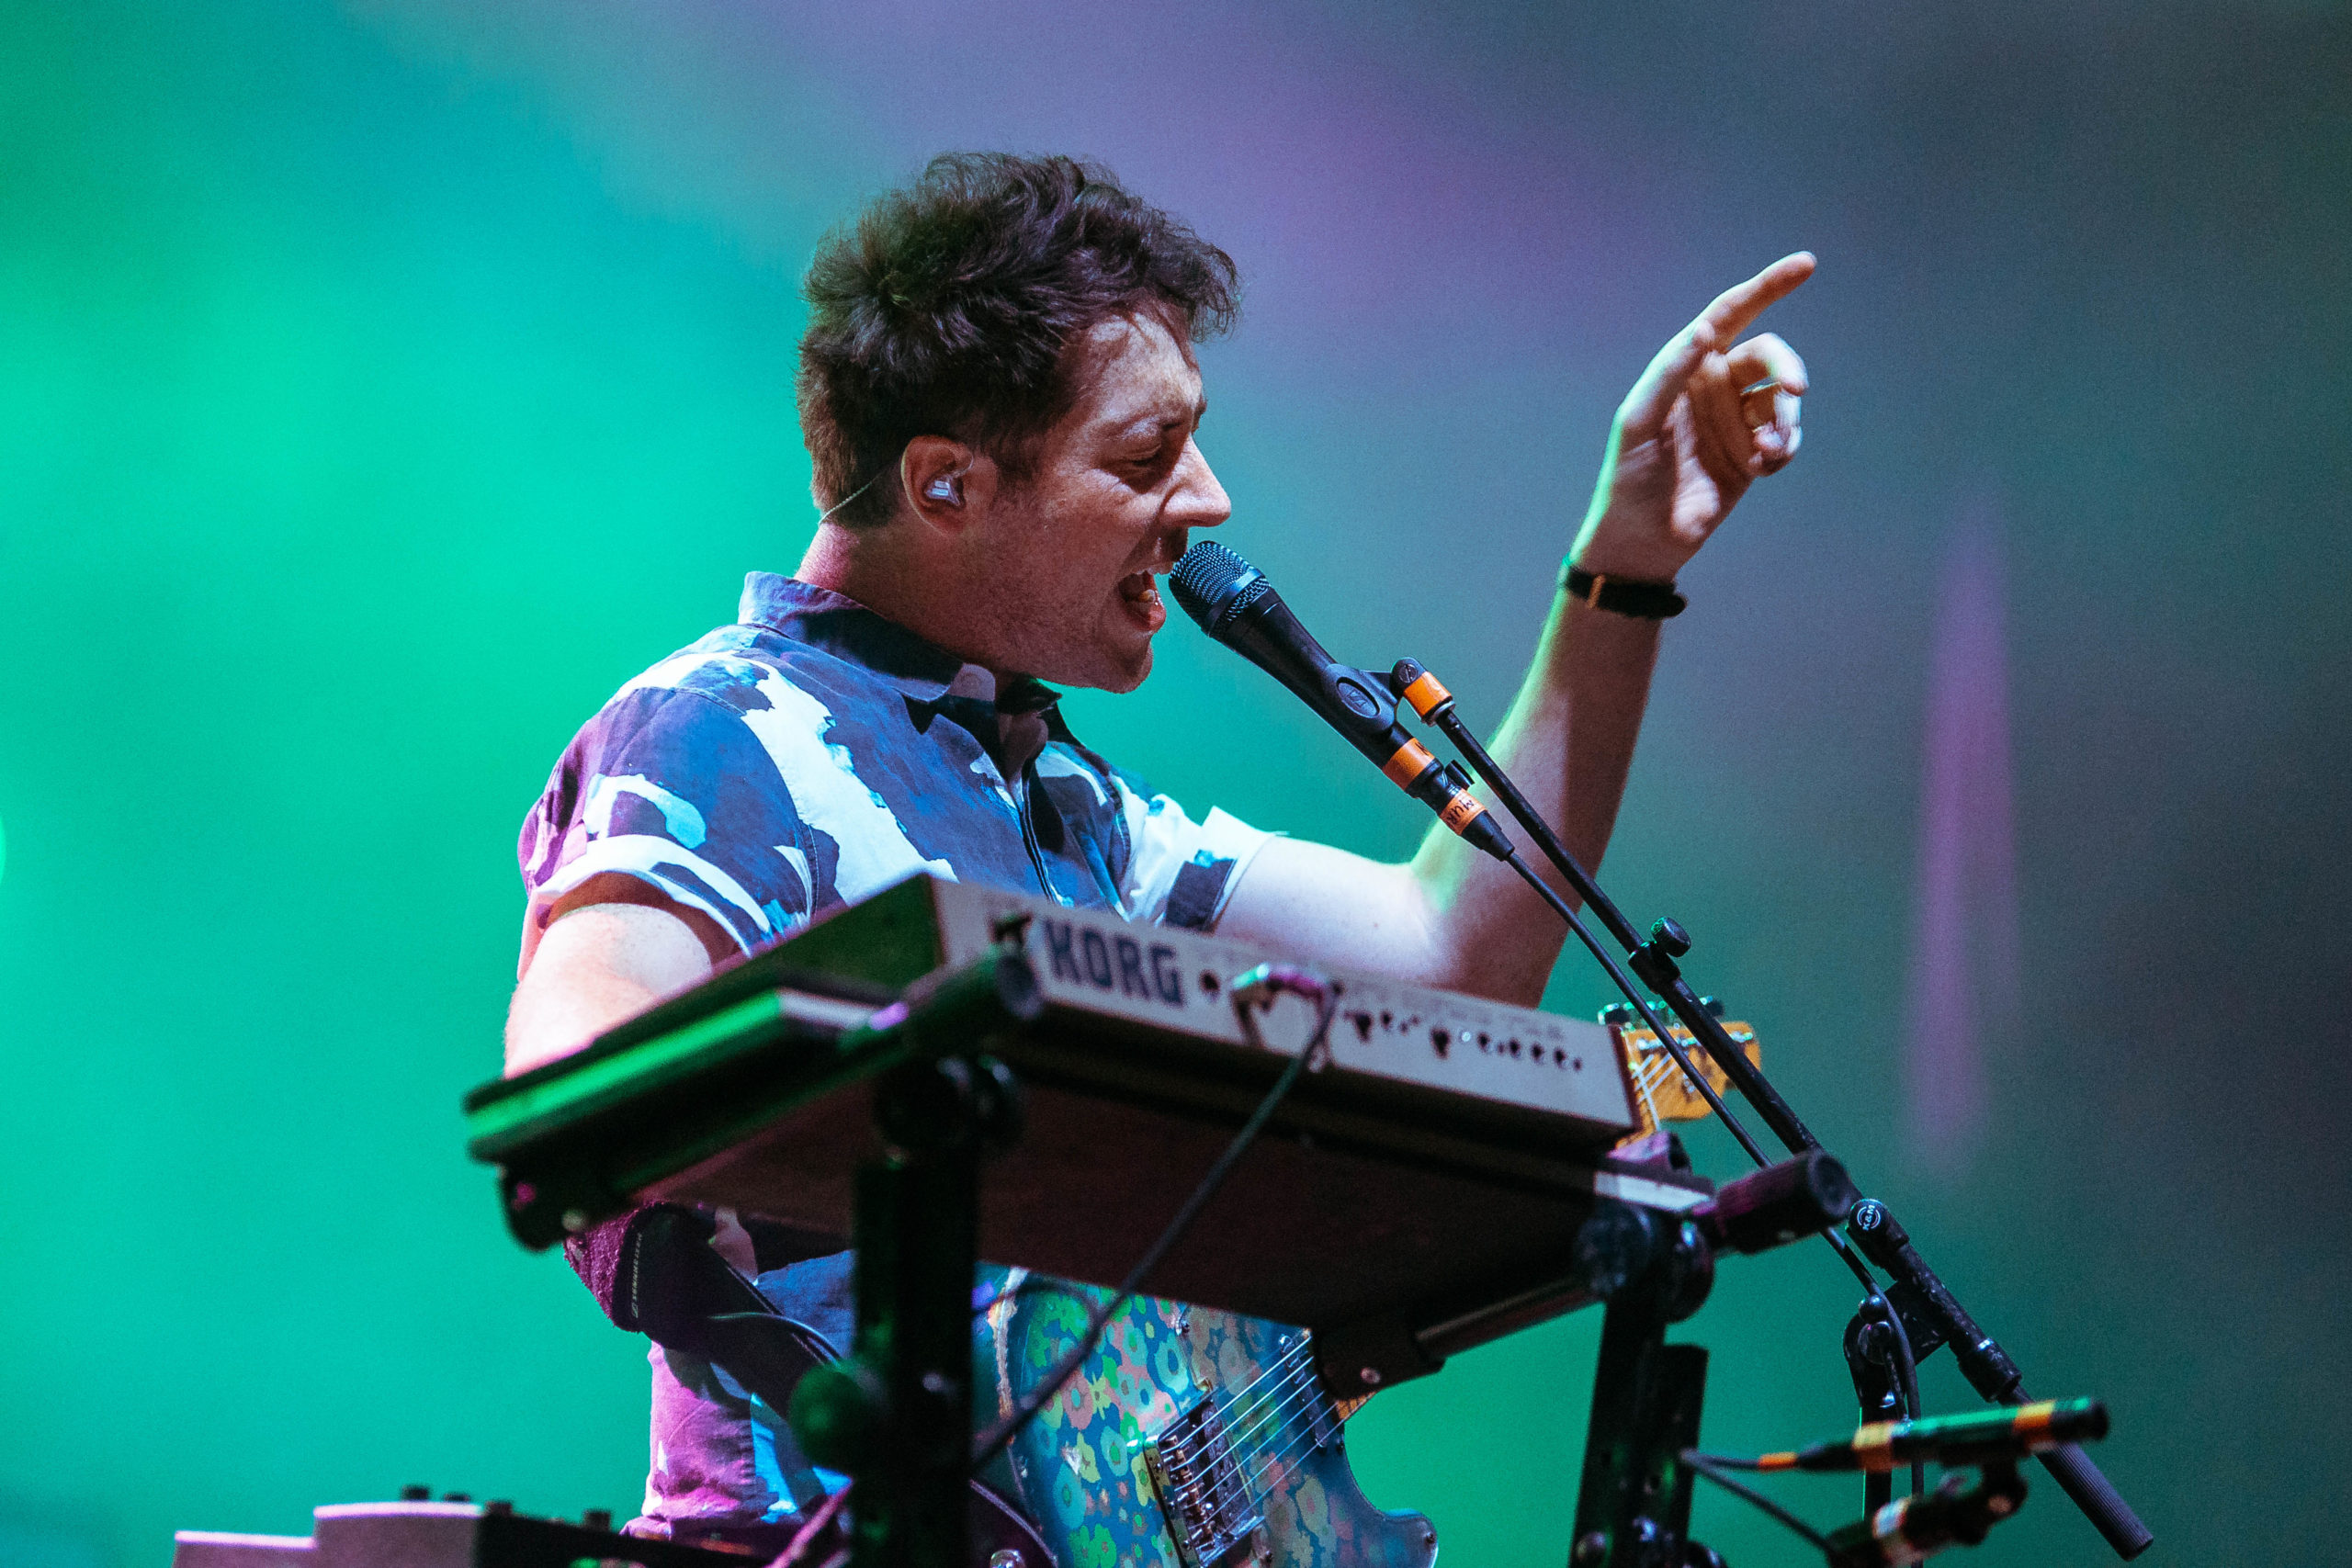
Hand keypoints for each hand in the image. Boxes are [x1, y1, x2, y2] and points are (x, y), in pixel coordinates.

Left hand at [1568, 253, 1814, 582]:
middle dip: (1788, 369)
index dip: (1767, 286)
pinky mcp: (1753, 454)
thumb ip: (1671, 373)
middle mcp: (1715, 385)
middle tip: (1796, 390)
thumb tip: (1707, 331)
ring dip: (1785, 421)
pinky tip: (1765, 468)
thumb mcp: (1640, 420)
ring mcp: (1736, 420)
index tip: (1806, 265)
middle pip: (1770, 356)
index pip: (1730, 314)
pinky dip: (1784, 449)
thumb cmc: (1630, 475)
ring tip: (1767, 454)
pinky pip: (1787, 437)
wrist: (1642, 539)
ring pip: (1783, 400)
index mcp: (1687, 366)